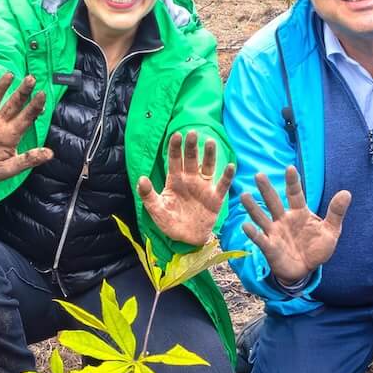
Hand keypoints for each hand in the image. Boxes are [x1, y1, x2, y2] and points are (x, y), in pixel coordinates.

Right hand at [0, 71, 53, 181]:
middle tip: (31, 79)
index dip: (34, 106)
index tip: (42, 94)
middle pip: (13, 104)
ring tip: (10, 74)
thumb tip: (50, 154)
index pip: (26, 117)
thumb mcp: (7, 169)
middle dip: (22, 92)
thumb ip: (26, 161)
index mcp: (11, 134)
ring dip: (1, 86)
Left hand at [139, 130, 235, 244]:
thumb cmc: (171, 222)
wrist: (187, 239)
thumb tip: (141, 179)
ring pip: (208, 167)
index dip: (175, 148)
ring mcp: (204, 188)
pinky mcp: (215, 198)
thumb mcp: (157, 210)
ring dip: (209, 155)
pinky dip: (227, 176)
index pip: (174, 160)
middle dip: (191, 147)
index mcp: (175, 181)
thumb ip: (148, 195)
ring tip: (210, 142)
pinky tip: (231, 166)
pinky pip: (222, 185)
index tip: (176, 135)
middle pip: (191, 160)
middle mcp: (190, 180)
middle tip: (192, 133)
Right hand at [239, 166, 350, 283]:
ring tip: (244, 195)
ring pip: (261, 217)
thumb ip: (336, 212)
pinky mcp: (270, 247)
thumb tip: (346, 193)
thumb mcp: (331, 231)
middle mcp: (284, 219)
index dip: (293, 182)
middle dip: (266, 189)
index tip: (290, 168)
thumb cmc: (317, 248)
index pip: (295, 194)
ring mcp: (275, 232)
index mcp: (299, 213)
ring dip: (253, 207)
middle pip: (273, 202)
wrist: (306, 270)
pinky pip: (260, 239)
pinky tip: (246, 226)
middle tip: (258, 175)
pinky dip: (253, 233)